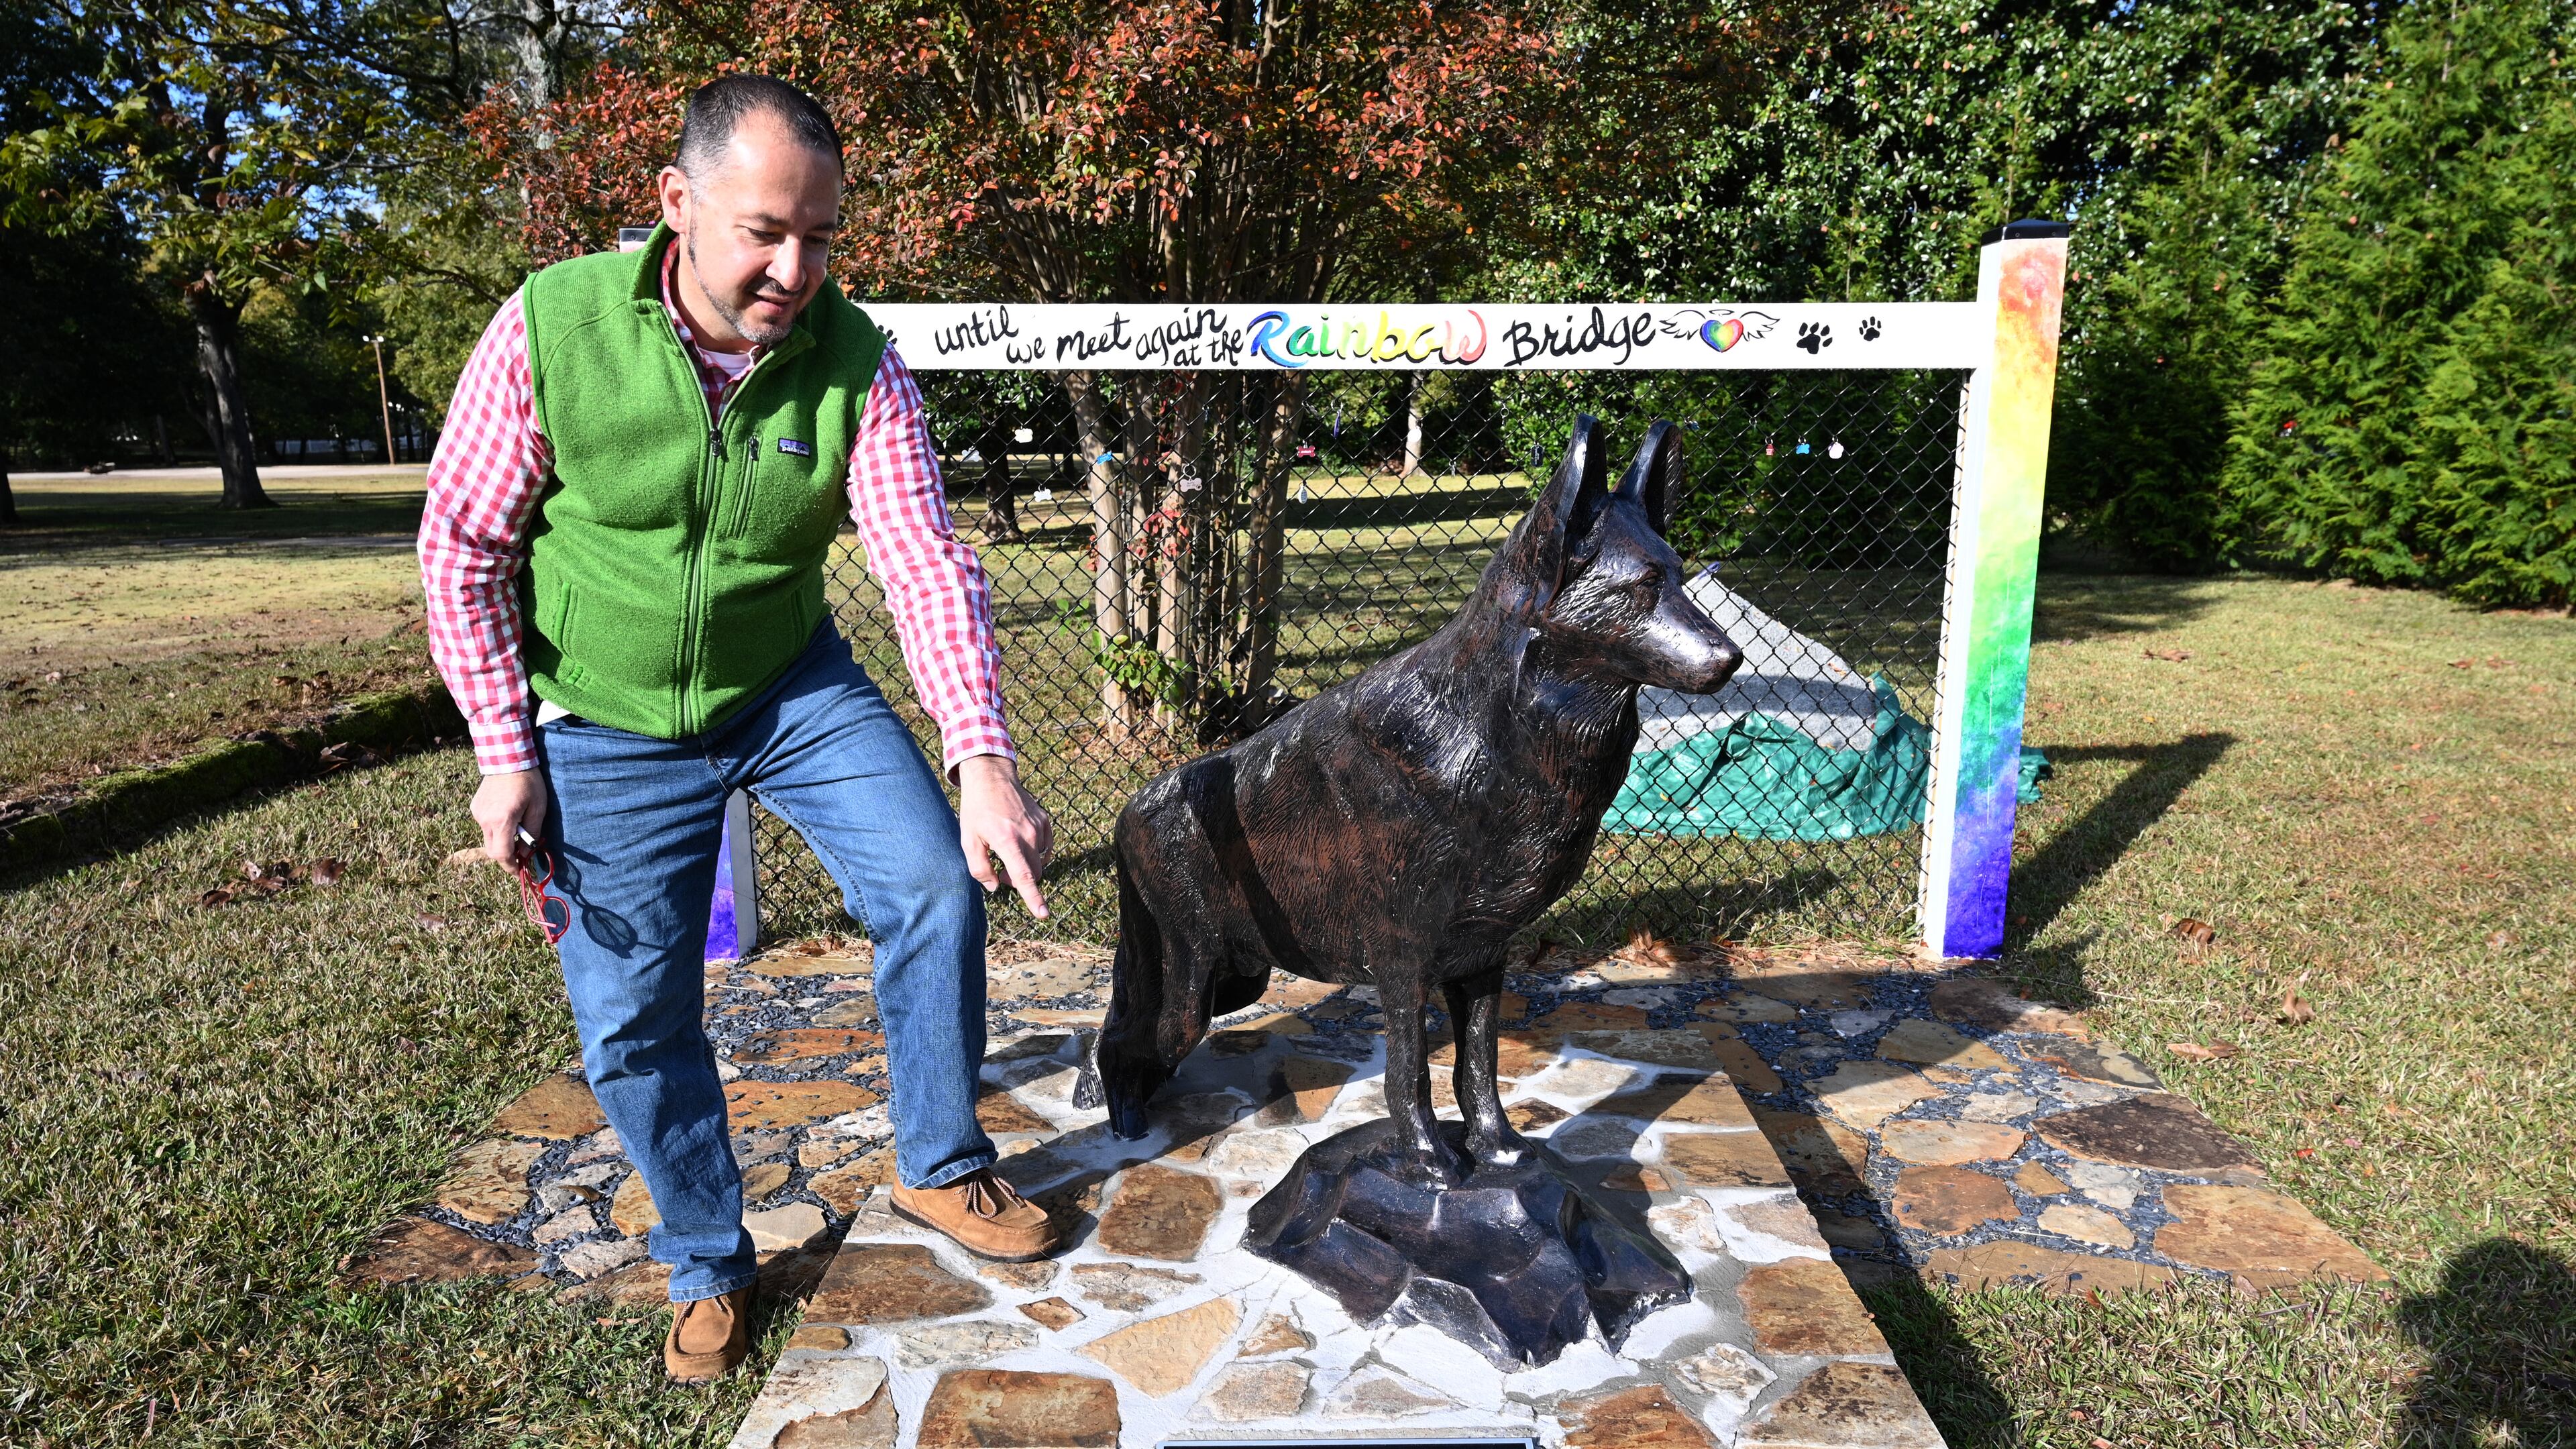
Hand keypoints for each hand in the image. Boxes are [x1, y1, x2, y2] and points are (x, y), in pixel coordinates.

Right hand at [472, 769, 549, 863]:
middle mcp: (485, 819)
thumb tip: (527, 853)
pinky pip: (485, 826)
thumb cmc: (528, 782)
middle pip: (492, 850)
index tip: (520, 871)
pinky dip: (496, 829)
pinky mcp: (475, 808)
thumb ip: (532, 833)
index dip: (511, 866)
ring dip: (502, 841)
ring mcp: (477, 813)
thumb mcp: (538, 808)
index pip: (502, 854)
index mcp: (502, 820)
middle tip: (522, 856)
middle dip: (507, 857)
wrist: (507, 758)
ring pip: (488, 838)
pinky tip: (508, 817)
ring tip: (518, 831)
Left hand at [956, 753, 1051, 919]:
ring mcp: (1039, 827)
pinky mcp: (1044, 821)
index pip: (1023, 877)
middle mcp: (1027, 834)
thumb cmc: (976, 810)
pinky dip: (1034, 852)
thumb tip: (995, 887)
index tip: (1043, 914)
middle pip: (1033, 873)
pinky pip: (1045, 847)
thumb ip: (979, 867)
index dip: (1033, 898)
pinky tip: (1020, 842)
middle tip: (999, 870)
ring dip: (1026, 864)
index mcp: (1007, 841)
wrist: (991, 778)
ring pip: (1039, 861)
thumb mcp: (968, 840)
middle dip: (1019, 879)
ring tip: (1007, 850)